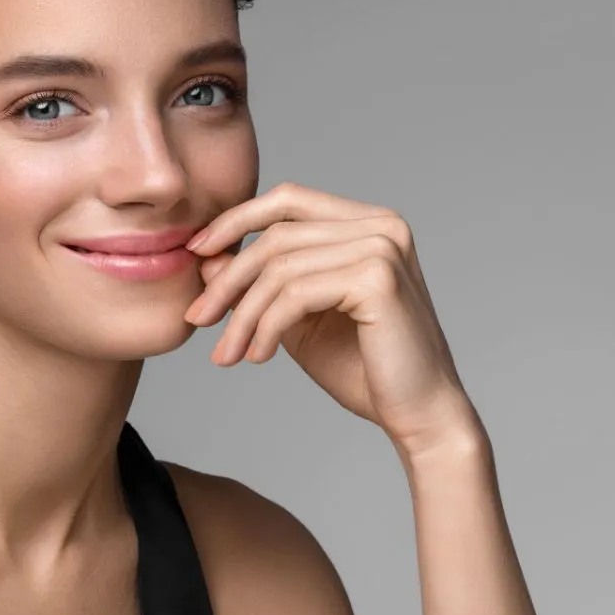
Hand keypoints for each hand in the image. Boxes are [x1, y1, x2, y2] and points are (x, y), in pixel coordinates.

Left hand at [183, 182, 480, 453]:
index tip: (196, 252)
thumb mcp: (295, 316)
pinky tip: (257, 356)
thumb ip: (258, 282)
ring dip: (242, 315)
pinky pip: (296, 294)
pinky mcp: (379, 279)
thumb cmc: (361, 365)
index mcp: (366, 222)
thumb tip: (205, 255)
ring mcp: (383, 247)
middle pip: (277, 236)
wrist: (418, 414)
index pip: (288, 200)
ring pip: (281, 268)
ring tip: (227, 353)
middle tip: (198, 318)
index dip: (236, 220)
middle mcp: (381, 225)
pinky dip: (266, 327)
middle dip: (228, 279)